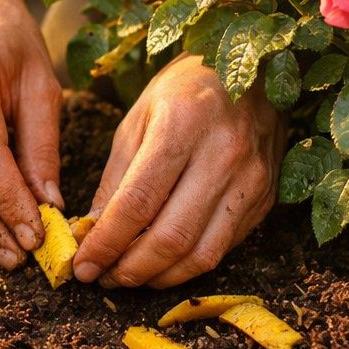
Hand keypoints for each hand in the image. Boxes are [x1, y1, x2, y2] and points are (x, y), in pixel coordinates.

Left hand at [73, 54, 281, 287]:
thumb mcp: (139, 118)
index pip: (138, 202)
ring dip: (159, 277)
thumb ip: (116, 177)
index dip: (107, 242)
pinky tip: (162, 263)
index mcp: (182, 126)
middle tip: (101, 277)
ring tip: (127, 277)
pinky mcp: (265, 199)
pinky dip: (188, 265)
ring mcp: (250, 181)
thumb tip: (93, 230)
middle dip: (130, 269)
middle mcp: (223, 156)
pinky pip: (223, 247)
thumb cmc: (187, 88)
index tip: (82, 264)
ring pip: (202, 254)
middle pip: (171, 236)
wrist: (256, 70)